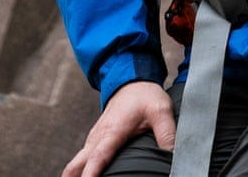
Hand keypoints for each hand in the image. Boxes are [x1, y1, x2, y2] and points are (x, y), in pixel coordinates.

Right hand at [61, 81, 175, 176]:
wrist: (133, 81)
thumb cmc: (145, 96)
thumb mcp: (161, 111)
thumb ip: (167, 134)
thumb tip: (172, 156)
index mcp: (113, 131)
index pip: (98, 157)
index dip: (90, 173)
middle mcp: (98, 136)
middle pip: (77, 164)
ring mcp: (94, 138)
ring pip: (76, 162)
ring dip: (75, 175)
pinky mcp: (94, 140)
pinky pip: (82, 158)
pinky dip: (80, 170)